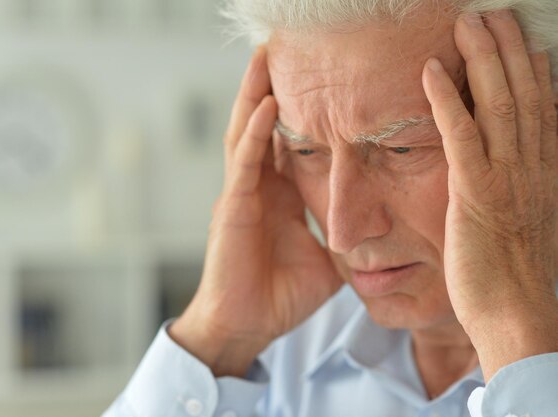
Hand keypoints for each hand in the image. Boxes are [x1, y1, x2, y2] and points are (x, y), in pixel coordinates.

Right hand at [170, 47, 342, 376]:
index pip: (285, 142)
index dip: (296, 110)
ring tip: (265, 58)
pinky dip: (256, 135)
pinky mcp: (234, 209)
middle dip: (268, 87)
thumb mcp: (324, 259)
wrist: (247, 326)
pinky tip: (266, 106)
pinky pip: (246, 164)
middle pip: (262, 126)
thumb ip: (342, 236)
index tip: (313, 79)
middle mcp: (257, 188)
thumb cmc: (279, 295)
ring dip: (254, 95)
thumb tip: (377, 229)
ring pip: (246, 134)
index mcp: (278, 197)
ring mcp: (242, 195)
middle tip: (280, 48)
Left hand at [423, 10, 557, 380]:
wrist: (517, 315)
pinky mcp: (474, 192)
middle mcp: (533, 167)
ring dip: (483, 60)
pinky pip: (460, 135)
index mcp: (546, 173)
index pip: (543, 109)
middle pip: (524, 94)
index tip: (523, 42)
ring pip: (498, 103)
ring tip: (467, 23)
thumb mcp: (529, 224)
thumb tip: (515, 168)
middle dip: (509, 50)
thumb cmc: (516, 277)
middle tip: (494, 15)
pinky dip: (447, 99)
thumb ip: (523, 190)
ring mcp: (506, 177)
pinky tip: (432, 70)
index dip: (533, 71)